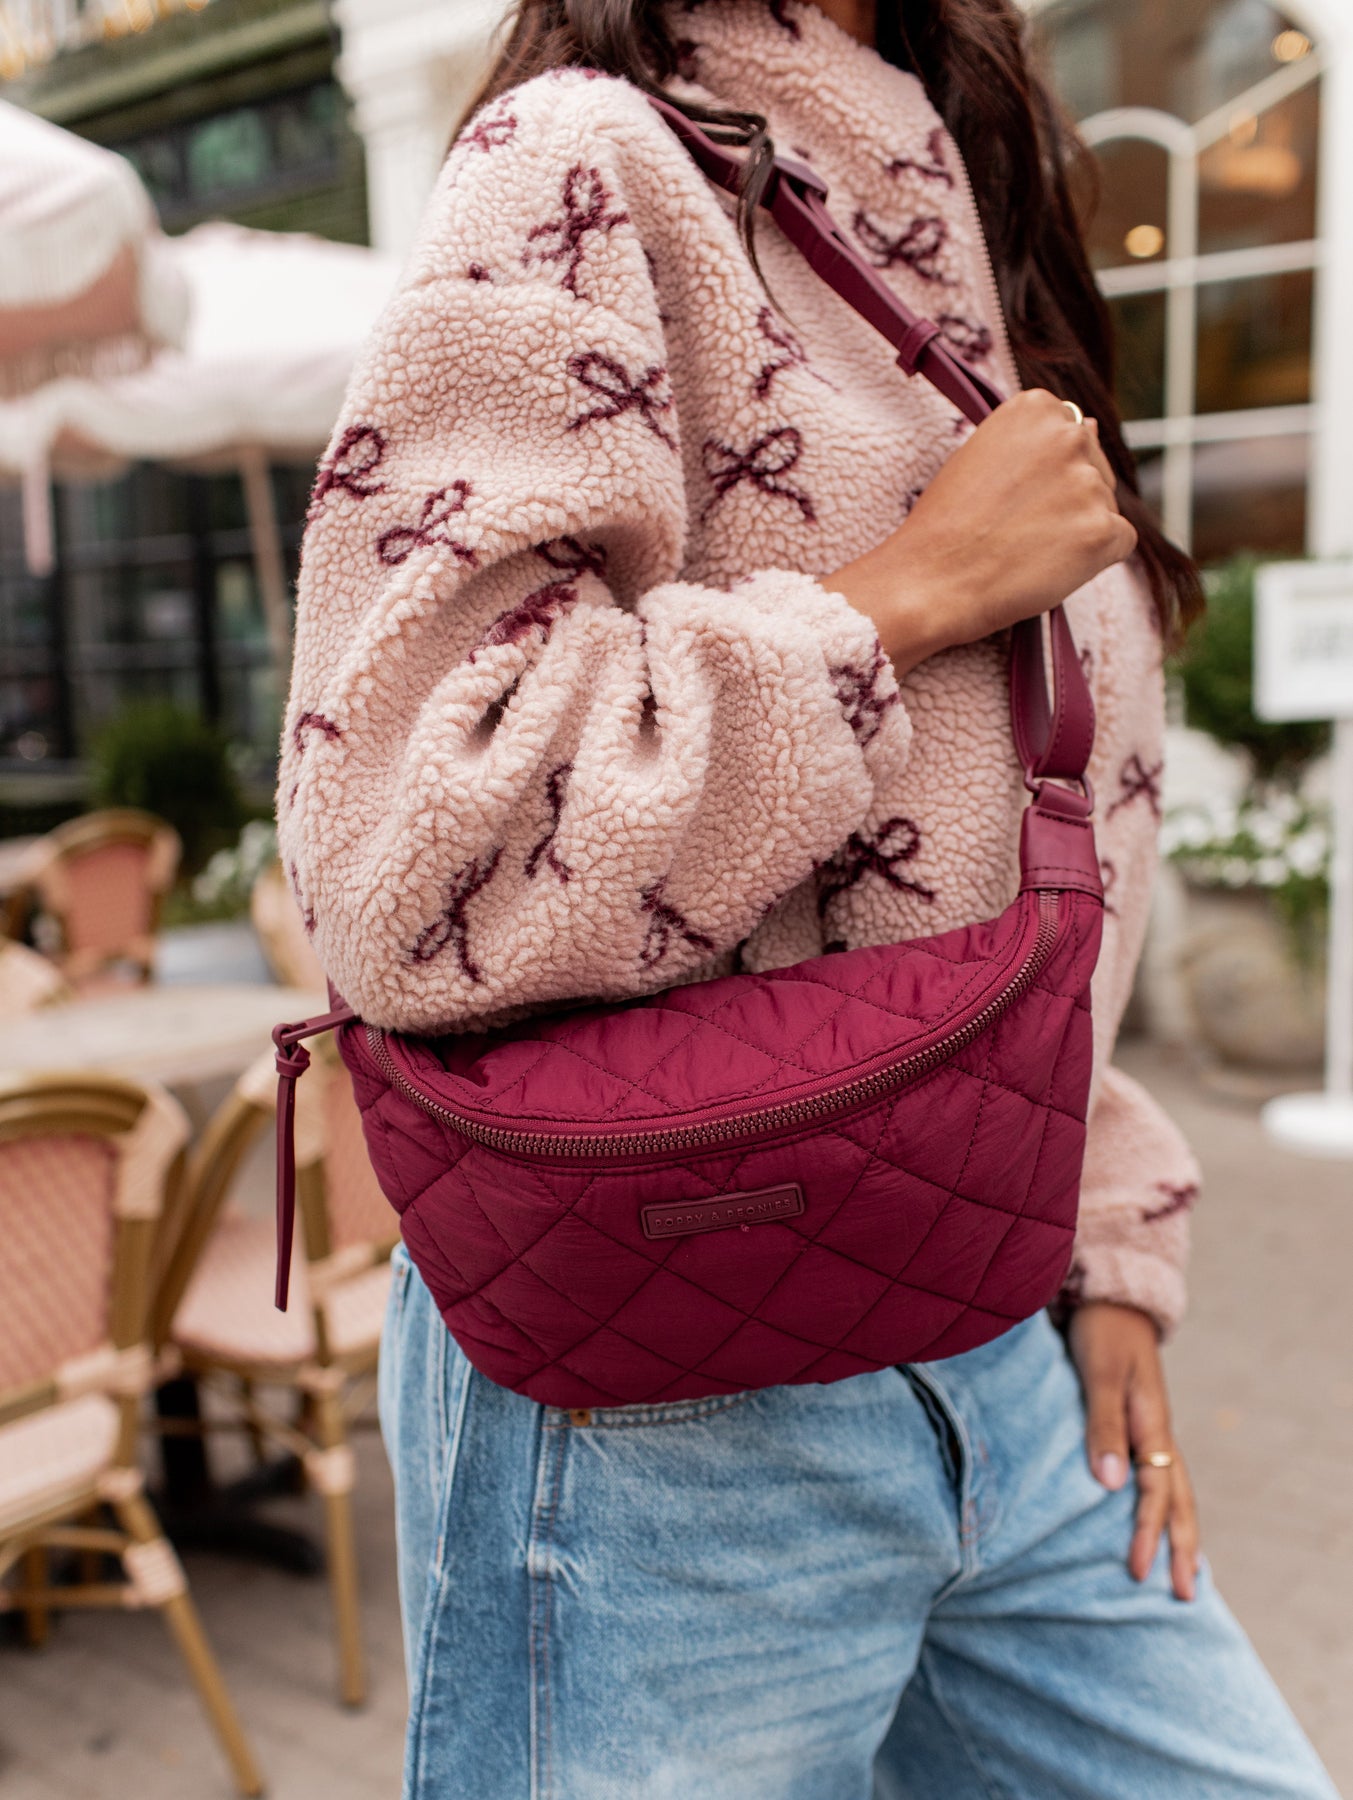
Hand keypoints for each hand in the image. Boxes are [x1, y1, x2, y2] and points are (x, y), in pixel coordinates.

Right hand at [826, 389, 1137, 677]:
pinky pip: (1119, 542)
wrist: (930, 582)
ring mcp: (1089, 482)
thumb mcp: (982, 457)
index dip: (1047, 474)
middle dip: (1068, 499)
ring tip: (1026, 549)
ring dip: (1078, 529)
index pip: (1071, 435)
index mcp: (1036, 407)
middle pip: (1095, 468)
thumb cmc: (945, 526)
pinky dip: (1092, 561)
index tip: (1015, 497)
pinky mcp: (1103, 530)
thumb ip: (1035, 442)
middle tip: (1018, 529)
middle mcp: (1069, 434)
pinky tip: (1048, 567)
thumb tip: (1091, 426)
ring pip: (1105, 507)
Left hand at [1067, 1301, 1200, 1601]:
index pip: (1154, 1491)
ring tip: (1183, 1576)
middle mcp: (1157, 1433)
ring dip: (1178, 1533)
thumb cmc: (1099, 1333)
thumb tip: (1109, 1486)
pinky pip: (1158, 1475)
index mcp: (1151, 1424)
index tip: (1134, 1571)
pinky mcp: (1138, 1424)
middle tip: (1183, 1597)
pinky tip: (1155, 1523)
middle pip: (1177, 1500)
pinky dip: (1164, 1506)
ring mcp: (1151, 1429)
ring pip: (1174, 1491)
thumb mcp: (1097, 1375)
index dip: (1145, 1533)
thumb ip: (1101, 1426)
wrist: (1109, 1298)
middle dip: (1180, 1549)